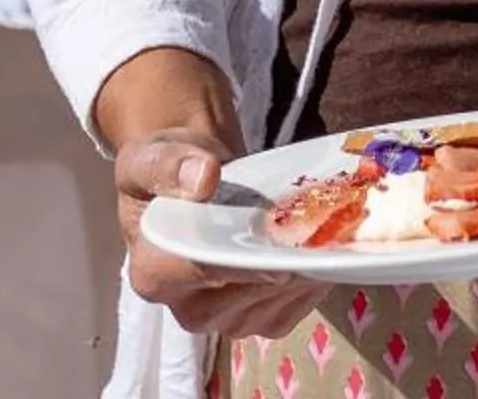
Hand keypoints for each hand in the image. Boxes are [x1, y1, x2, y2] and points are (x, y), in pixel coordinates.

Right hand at [93, 49, 317, 340]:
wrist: (195, 182)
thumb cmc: (168, 172)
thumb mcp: (149, 156)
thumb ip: (167, 165)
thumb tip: (202, 178)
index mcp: (153, 275)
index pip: (206, 269)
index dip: (246, 255)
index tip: (282, 234)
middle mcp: (188, 309)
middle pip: (251, 288)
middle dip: (287, 254)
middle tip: (322, 219)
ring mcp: (227, 320)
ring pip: (280, 299)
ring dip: (309, 264)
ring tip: (328, 226)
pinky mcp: (260, 319)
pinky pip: (297, 305)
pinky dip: (317, 276)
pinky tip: (325, 243)